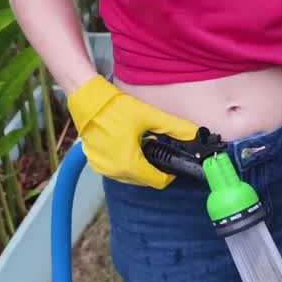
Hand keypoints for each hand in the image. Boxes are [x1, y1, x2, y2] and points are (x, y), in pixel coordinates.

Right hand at [67, 75, 198, 188]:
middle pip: (145, 180)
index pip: (158, 181)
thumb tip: (195, 134)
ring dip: (141, 166)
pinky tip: (129, 145)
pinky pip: (118, 170)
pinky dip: (127, 163)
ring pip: (131, 177)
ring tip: (144, 144)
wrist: (86, 99)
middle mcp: (114, 172)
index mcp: (129, 164)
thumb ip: (175, 128)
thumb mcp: (150, 116)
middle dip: (155, 168)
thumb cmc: (115, 108)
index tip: (174, 161)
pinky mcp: (95, 163)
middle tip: (158, 148)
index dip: (170, 174)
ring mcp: (102, 169)